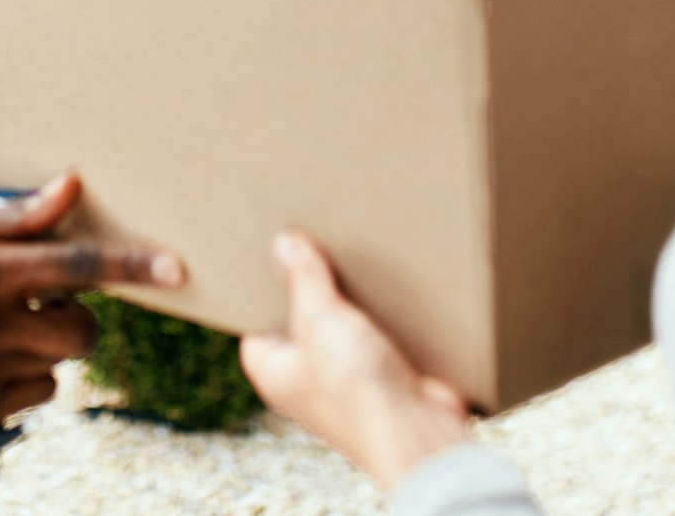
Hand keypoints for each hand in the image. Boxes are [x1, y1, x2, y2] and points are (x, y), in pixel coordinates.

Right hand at [0, 171, 184, 423]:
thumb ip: (22, 217)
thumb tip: (72, 186)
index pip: (74, 265)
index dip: (128, 267)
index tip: (175, 269)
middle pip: (80, 330)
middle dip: (76, 319)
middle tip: (44, 307)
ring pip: (59, 365)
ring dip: (44, 348)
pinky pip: (37, 394)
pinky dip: (25, 378)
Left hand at [240, 230, 470, 490]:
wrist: (418, 431)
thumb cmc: (355, 388)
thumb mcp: (319, 320)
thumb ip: (302, 280)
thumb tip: (283, 244)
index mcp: (274, 373)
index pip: (256, 324)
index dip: (262, 291)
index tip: (271, 252)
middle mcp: (305, 380)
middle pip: (301, 320)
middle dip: (311, 287)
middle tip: (315, 242)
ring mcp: (346, 380)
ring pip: (342, 326)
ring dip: (351, 300)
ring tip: (353, 253)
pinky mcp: (383, 377)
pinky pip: (377, 335)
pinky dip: (383, 314)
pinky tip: (388, 284)